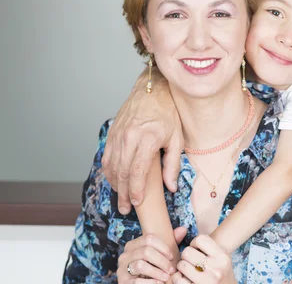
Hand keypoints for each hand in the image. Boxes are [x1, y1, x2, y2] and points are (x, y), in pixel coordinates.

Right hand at [102, 71, 183, 213]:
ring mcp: (118, 134)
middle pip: (122, 172)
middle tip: (125, 208)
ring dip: (115, 184)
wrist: (152, 90)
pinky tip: (115, 180)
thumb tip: (171, 187)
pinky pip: (107, 156)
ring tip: (120, 198)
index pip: (137, 171)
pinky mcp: (112, 133)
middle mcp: (128, 137)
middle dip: (123, 193)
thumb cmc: (168, 113)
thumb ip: (173, 164)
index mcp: (146, 139)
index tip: (136, 203)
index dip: (135, 190)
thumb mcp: (177, 138)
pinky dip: (110, 171)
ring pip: (111, 166)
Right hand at [117, 227, 186, 282]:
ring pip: (141, 265)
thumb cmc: (152, 268)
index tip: (172, 256)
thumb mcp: (160, 256)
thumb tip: (183, 229)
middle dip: (162, 261)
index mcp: (133, 245)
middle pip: (146, 251)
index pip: (149, 238)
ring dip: (157, 272)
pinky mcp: (123, 282)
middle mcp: (125, 255)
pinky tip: (159, 283)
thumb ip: (170, 244)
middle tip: (172, 269)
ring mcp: (122, 268)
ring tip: (166, 277)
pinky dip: (151, 282)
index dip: (163, 247)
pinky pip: (137, 281)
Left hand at [171, 235, 235, 283]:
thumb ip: (207, 246)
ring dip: (181, 267)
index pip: (200, 239)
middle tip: (191, 262)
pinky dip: (178, 278)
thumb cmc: (221, 274)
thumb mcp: (221, 259)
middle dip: (186, 256)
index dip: (194, 243)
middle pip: (187, 251)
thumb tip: (181, 229)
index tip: (196, 249)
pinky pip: (178, 279)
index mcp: (223, 257)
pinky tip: (185, 279)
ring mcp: (206, 281)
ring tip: (188, 271)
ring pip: (181, 265)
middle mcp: (216, 269)